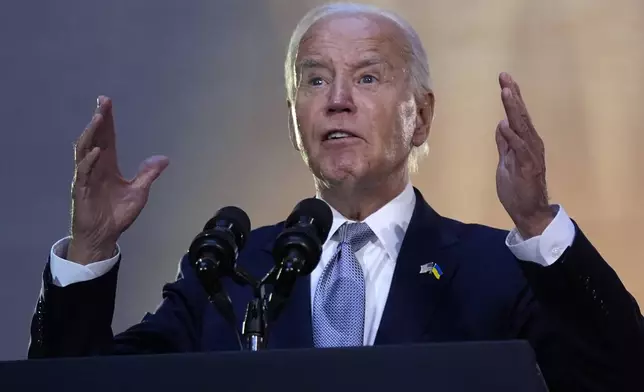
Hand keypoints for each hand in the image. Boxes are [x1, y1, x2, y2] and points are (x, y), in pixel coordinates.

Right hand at [68, 96, 168, 264]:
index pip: (107, 138)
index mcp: (108, 165)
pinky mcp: (82, 190)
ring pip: (85, 150)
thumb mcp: (139, 192)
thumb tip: (163, 159)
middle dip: (99, 120)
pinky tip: (97, 151)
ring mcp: (87, 177)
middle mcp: (96, 167)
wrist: (104, 237)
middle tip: (103, 102)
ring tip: (98, 119)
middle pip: (95, 138)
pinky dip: (90, 161)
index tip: (106, 102)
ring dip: (91, 134)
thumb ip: (148, 174)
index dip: (108, 121)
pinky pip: (84, 172)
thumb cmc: (117, 215)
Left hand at [495, 72, 554, 238]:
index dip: (512, 97)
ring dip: (514, 109)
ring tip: (506, 92)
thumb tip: (501, 126)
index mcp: (525, 142)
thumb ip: (504, 145)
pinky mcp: (529, 167)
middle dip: (513, 95)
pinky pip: (520, 149)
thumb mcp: (505, 163)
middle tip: (505, 77)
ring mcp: (531, 155)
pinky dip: (513, 137)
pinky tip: (505, 125)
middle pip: (521, 116)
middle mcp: (531, 144)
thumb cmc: (517, 189)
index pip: (518, 116)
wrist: (528, 212)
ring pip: (523, 128)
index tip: (504, 80)